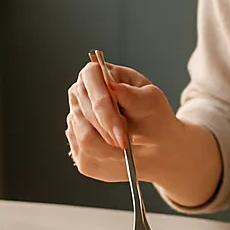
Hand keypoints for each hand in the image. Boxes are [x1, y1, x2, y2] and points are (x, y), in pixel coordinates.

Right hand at [65, 60, 222, 207]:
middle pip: (86, 110)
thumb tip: (113, 86)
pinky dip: (105, 156)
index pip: (90, 80)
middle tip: (125, 142)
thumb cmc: (152, 113)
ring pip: (84, 135)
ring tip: (126, 144)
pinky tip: (118, 151)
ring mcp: (75, 116)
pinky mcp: (76, 141)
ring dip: (108, 144)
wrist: (154, 139)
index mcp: (97, 73)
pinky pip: (85, 152)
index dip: (104, 105)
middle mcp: (81, 93)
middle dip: (108, 128)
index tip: (119, 125)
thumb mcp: (151, 101)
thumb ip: (132, 94)